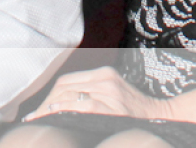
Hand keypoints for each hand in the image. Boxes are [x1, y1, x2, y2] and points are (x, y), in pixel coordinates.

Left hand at [26, 68, 175, 122]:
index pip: (66, 81)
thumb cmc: (135, 113)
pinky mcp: (114, 104)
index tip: (36, 113)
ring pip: (70, 94)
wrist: (162, 119)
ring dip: (50, 109)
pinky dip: (66, 109)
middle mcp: (105, 78)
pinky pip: (85, 105)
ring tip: (38, 121)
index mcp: (103, 73)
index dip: (48, 97)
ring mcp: (110, 90)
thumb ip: (92, 95)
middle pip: (64, 86)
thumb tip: (59, 107)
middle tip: (33, 120)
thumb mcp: (114, 96)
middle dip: (45, 104)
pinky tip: (55, 114)